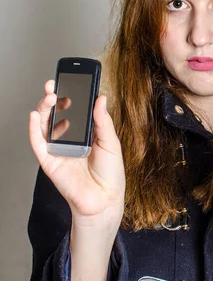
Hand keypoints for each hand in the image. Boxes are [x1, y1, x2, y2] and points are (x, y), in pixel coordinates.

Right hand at [29, 79, 125, 226]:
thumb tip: (100, 97)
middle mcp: (69, 140)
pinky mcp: (49, 162)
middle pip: (56, 114)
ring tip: (50, 96)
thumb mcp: (111, 143)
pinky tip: (35, 115)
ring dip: (44, 108)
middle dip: (53, 97)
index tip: (70, 79)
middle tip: (54, 84)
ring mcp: (58, 150)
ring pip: (44, 125)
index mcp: (84, 134)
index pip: (73, 110)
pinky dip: (33, 129)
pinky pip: (38, 143)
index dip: (69, 95)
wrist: (105, 200)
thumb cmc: (110, 175)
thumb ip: (103, 120)